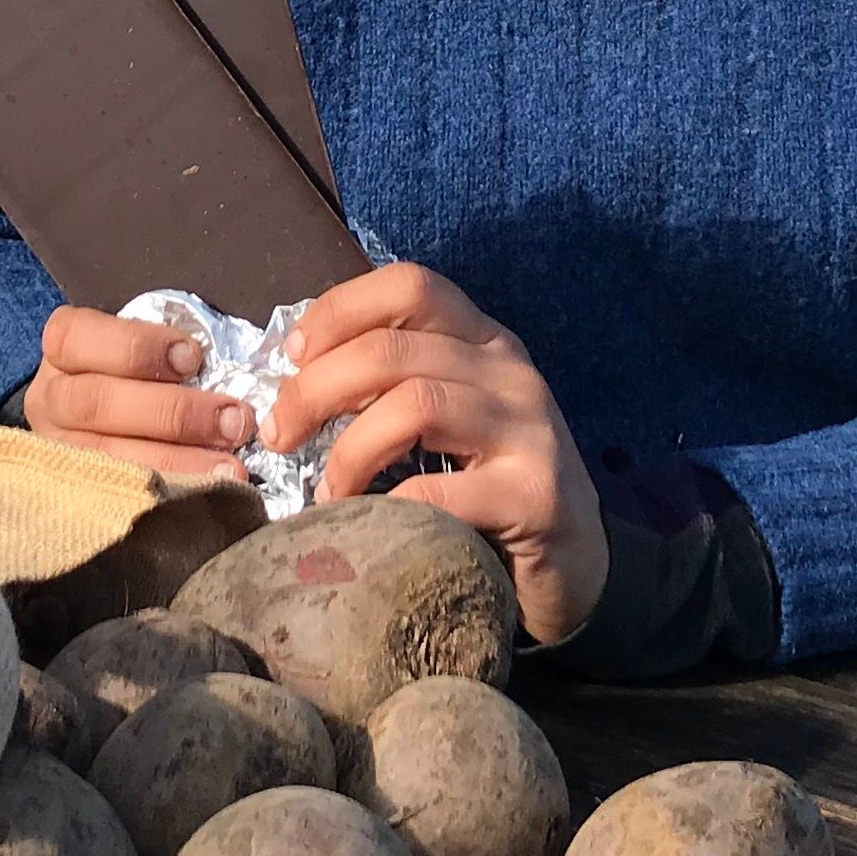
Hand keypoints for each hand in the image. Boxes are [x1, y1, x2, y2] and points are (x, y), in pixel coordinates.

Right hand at [20, 306, 254, 479]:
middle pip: (96, 403)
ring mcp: (57, 452)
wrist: (92, 430)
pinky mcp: (74, 494)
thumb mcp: (136, 351)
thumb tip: (229, 369)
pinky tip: (206, 495)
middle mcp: (50, 402)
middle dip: (173, 412)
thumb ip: (165, 353)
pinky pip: (115, 501)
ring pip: (105, 457)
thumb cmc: (130, 381)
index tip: (192, 357)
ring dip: (177, 462)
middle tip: (233, 420)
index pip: (77, 338)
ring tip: (230, 466)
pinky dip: (167, 497)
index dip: (137, 347)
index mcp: (62, 353)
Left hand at [272, 264, 607, 645]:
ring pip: (415, 405)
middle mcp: (510, 371)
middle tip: (280, 436)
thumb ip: (390, 385)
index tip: (291, 356)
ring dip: (349, 451)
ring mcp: (529, 429)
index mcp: (482, 341)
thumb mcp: (444, 420)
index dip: (339, 311)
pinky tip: (368, 526)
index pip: (409, 287)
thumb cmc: (488, 492)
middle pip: (392, 350)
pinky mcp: (535, 494)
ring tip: (327, 491)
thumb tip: (295, 374)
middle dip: (315, 390)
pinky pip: (440, 489)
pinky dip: (388, 507)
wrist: (576, 568)